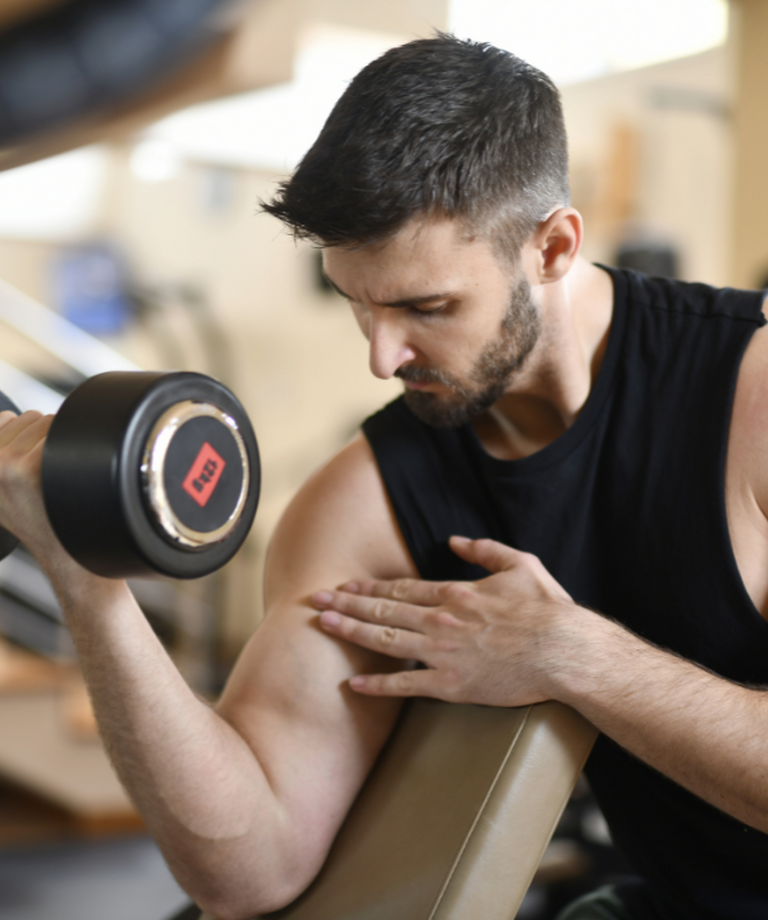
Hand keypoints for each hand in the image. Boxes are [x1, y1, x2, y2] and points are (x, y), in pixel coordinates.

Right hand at [0, 409, 59, 558]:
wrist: (59, 551)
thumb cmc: (36, 520)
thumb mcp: (1, 492)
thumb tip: (7, 417)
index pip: (4, 419)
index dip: (26, 434)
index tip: (33, 457)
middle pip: (28, 418)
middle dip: (43, 436)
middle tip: (48, 468)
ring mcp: (9, 464)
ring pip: (47, 422)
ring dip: (58, 440)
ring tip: (57, 471)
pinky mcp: (33, 466)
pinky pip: (59, 433)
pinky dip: (72, 445)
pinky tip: (68, 471)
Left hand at [313, 536, 576, 706]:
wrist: (565, 651)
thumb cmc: (548, 609)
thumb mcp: (520, 563)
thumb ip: (485, 549)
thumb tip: (455, 539)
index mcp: (455, 593)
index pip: (401, 588)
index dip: (369, 586)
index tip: (345, 584)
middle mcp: (440, 620)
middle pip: (383, 609)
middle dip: (346, 603)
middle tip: (316, 600)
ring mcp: (442, 653)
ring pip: (385, 640)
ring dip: (351, 631)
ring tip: (323, 625)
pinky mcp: (452, 685)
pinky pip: (406, 686)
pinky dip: (378, 685)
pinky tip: (354, 683)